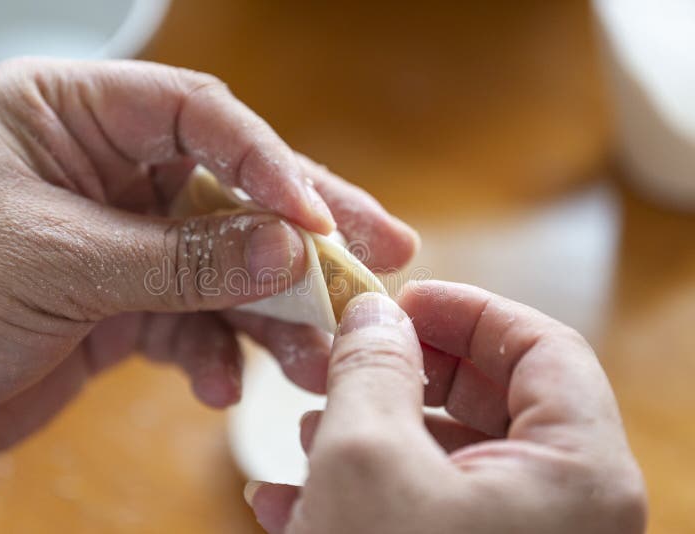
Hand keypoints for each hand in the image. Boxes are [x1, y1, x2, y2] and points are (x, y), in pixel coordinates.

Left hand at [0, 58, 417, 486]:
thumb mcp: (56, 265)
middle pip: (231, 186)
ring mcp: (121, 236)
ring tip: (311, 353)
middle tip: (383, 251)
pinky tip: (217, 386)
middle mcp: (105, 166)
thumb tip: (289, 252)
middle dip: (303, 229)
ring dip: (269, 310)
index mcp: (72, 114)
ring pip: (223, 260)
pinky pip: (194, 317)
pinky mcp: (125, 301)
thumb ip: (181, 261)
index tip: (319, 220)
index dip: (269, 163)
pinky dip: (214, 352)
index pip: (198, 115)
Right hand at [246, 284, 646, 533]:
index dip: (468, 310)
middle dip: (410, 373)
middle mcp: (565, 513)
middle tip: (347, 358)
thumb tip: (374, 310)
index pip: (543, 347)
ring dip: (375, 432)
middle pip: (496, 400)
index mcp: (578, 475)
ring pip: (454, 459)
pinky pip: (430, 513)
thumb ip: (373, 365)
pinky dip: (369, 491)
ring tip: (306, 428)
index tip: (400, 298)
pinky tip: (292, 498)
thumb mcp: (365, 458)